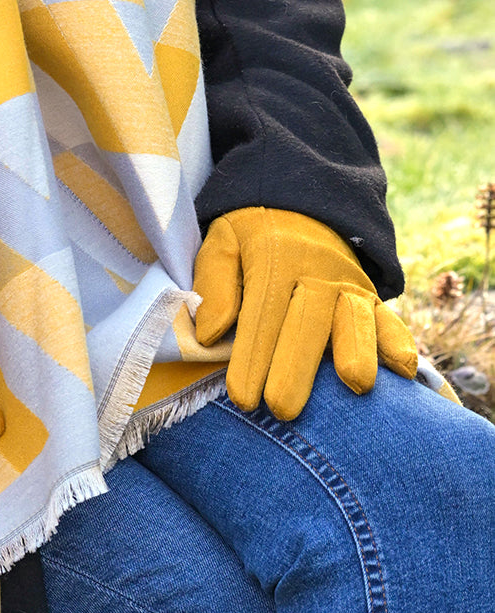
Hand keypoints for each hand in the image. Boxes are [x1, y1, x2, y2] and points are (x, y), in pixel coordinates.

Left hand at [193, 207, 416, 419]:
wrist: (305, 203)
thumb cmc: (251, 236)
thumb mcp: (222, 243)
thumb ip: (214, 283)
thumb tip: (210, 334)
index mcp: (274, 261)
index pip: (262, 315)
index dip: (252, 358)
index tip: (243, 397)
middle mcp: (317, 274)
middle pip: (307, 324)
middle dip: (296, 368)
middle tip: (283, 410)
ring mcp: (348, 285)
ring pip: (354, 320)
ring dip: (357, 353)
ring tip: (357, 386)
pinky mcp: (370, 296)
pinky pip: (388, 319)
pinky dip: (399, 343)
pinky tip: (403, 372)